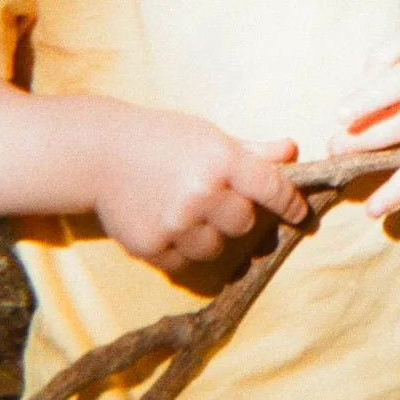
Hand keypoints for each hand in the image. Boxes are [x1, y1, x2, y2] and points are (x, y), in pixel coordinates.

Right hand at [92, 104, 306, 272]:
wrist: (101, 152)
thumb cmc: (162, 138)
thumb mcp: (207, 136)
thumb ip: (253, 150)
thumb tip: (293, 150)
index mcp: (221, 160)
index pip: (273, 189)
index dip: (290, 203)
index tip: (298, 212)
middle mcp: (203, 193)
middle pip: (245, 224)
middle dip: (236, 214)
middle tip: (215, 198)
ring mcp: (177, 224)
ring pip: (216, 248)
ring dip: (208, 234)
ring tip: (185, 209)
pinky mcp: (154, 248)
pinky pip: (185, 263)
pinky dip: (181, 249)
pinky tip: (165, 222)